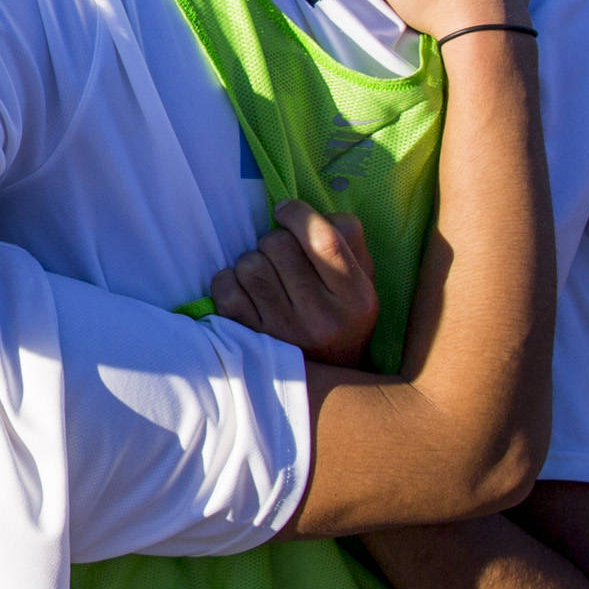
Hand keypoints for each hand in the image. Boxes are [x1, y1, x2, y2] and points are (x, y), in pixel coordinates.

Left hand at [206, 205, 377, 364]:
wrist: (327, 378)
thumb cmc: (341, 313)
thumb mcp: (362, 279)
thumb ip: (347, 239)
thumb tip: (304, 210)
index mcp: (357, 298)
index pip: (325, 240)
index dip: (298, 214)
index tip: (286, 210)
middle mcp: (323, 319)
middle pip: (279, 245)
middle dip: (275, 239)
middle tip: (281, 253)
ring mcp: (284, 333)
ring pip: (250, 264)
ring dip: (252, 260)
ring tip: (266, 275)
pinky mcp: (251, 340)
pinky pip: (226, 288)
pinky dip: (229, 281)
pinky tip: (245, 290)